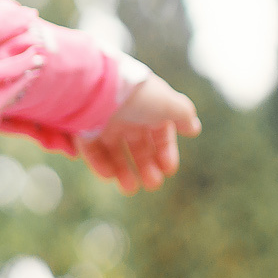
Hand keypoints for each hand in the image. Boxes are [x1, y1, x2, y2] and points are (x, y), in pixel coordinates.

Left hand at [74, 76, 199, 193]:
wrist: (98, 88)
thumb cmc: (138, 96)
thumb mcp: (168, 104)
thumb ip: (183, 115)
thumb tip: (194, 128)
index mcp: (148, 107)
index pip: (160, 133)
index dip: (166, 151)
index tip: (168, 169)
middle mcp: (126, 115)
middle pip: (138, 145)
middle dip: (146, 166)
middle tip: (152, 184)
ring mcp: (104, 122)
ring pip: (115, 151)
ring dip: (123, 171)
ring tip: (130, 189)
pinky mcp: (82, 128)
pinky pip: (92, 150)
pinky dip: (100, 164)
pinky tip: (110, 176)